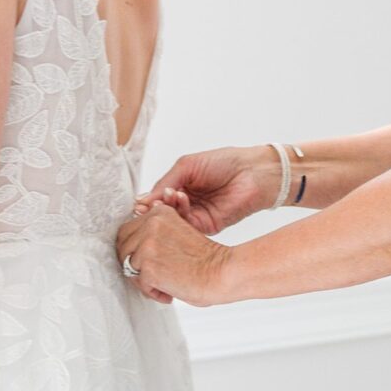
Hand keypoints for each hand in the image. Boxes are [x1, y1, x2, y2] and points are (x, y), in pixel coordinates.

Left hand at [116, 201, 231, 303]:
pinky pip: (139, 283)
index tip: (148, 261)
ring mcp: (147, 245)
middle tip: (151, 275)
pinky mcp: (148, 267)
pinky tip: (168, 292)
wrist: (221, 272)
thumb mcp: (178, 232)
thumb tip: (134, 249)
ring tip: (163, 285)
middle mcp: (151, 225)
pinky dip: (152, 292)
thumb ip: (157, 234)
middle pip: (122, 248)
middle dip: (134, 264)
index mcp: (159, 213)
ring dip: (143, 280)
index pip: (128, 231)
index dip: (135, 249)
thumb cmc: (205, 259)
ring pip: (128, 267)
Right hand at [141, 145, 273, 235]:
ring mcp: (196, 217)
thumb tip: (141, 200)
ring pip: (172, 221)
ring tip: (170, 195)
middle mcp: (186, 204)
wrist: (253, 172)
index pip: (156, 199)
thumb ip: (164, 183)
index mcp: (180, 188)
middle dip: (154, 208)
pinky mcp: (206, 227)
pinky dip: (180, 214)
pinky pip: (186, 226)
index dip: (146, 202)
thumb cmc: (224, 162)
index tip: (137, 203)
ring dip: (167, 209)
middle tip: (149, 204)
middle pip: (161, 213)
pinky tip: (180, 200)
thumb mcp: (186, 167)